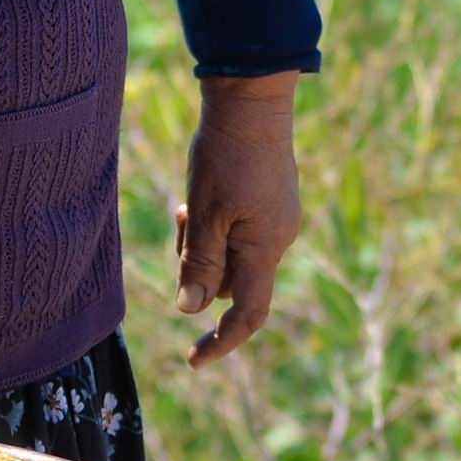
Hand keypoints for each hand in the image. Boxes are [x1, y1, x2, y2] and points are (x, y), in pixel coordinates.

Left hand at [173, 72, 301, 367]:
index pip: (248, 313)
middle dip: (199, 267)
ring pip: (230, 254)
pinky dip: (215, 225)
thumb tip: (191, 309)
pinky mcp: (269, 202)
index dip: (222, 342)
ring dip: (204, 242)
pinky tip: (203, 193)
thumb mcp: (205, 211)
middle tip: (182, 223)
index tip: (193, 360)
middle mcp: (277, 239)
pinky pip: (237, 231)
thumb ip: (199, 261)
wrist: (253, 99)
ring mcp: (275, 219)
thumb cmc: (227, 155)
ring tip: (191, 204)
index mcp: (265, 248)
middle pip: (230, 281)